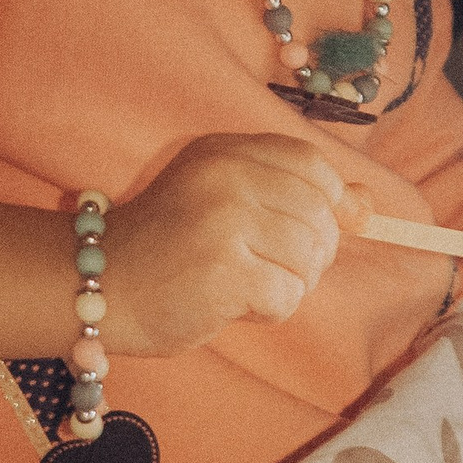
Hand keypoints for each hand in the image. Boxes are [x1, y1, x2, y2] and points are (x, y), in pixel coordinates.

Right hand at [108, 135, 349, 354]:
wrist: (94, 285)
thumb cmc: (165, 247)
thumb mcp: (224, 200)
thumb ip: (293, 195)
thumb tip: (368, 206)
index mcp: (226, 151)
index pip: (311, 164)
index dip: (336, 199)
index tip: (341, 226)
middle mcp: (227, 176)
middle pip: (320, 215)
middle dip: (312, 254)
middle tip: (271, 269)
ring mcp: (225, 220)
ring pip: (309, 259)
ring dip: (290, 284)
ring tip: (249, 286)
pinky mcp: (224, 270)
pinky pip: (287, 296)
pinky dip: (270, 310)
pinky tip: (236, 305)